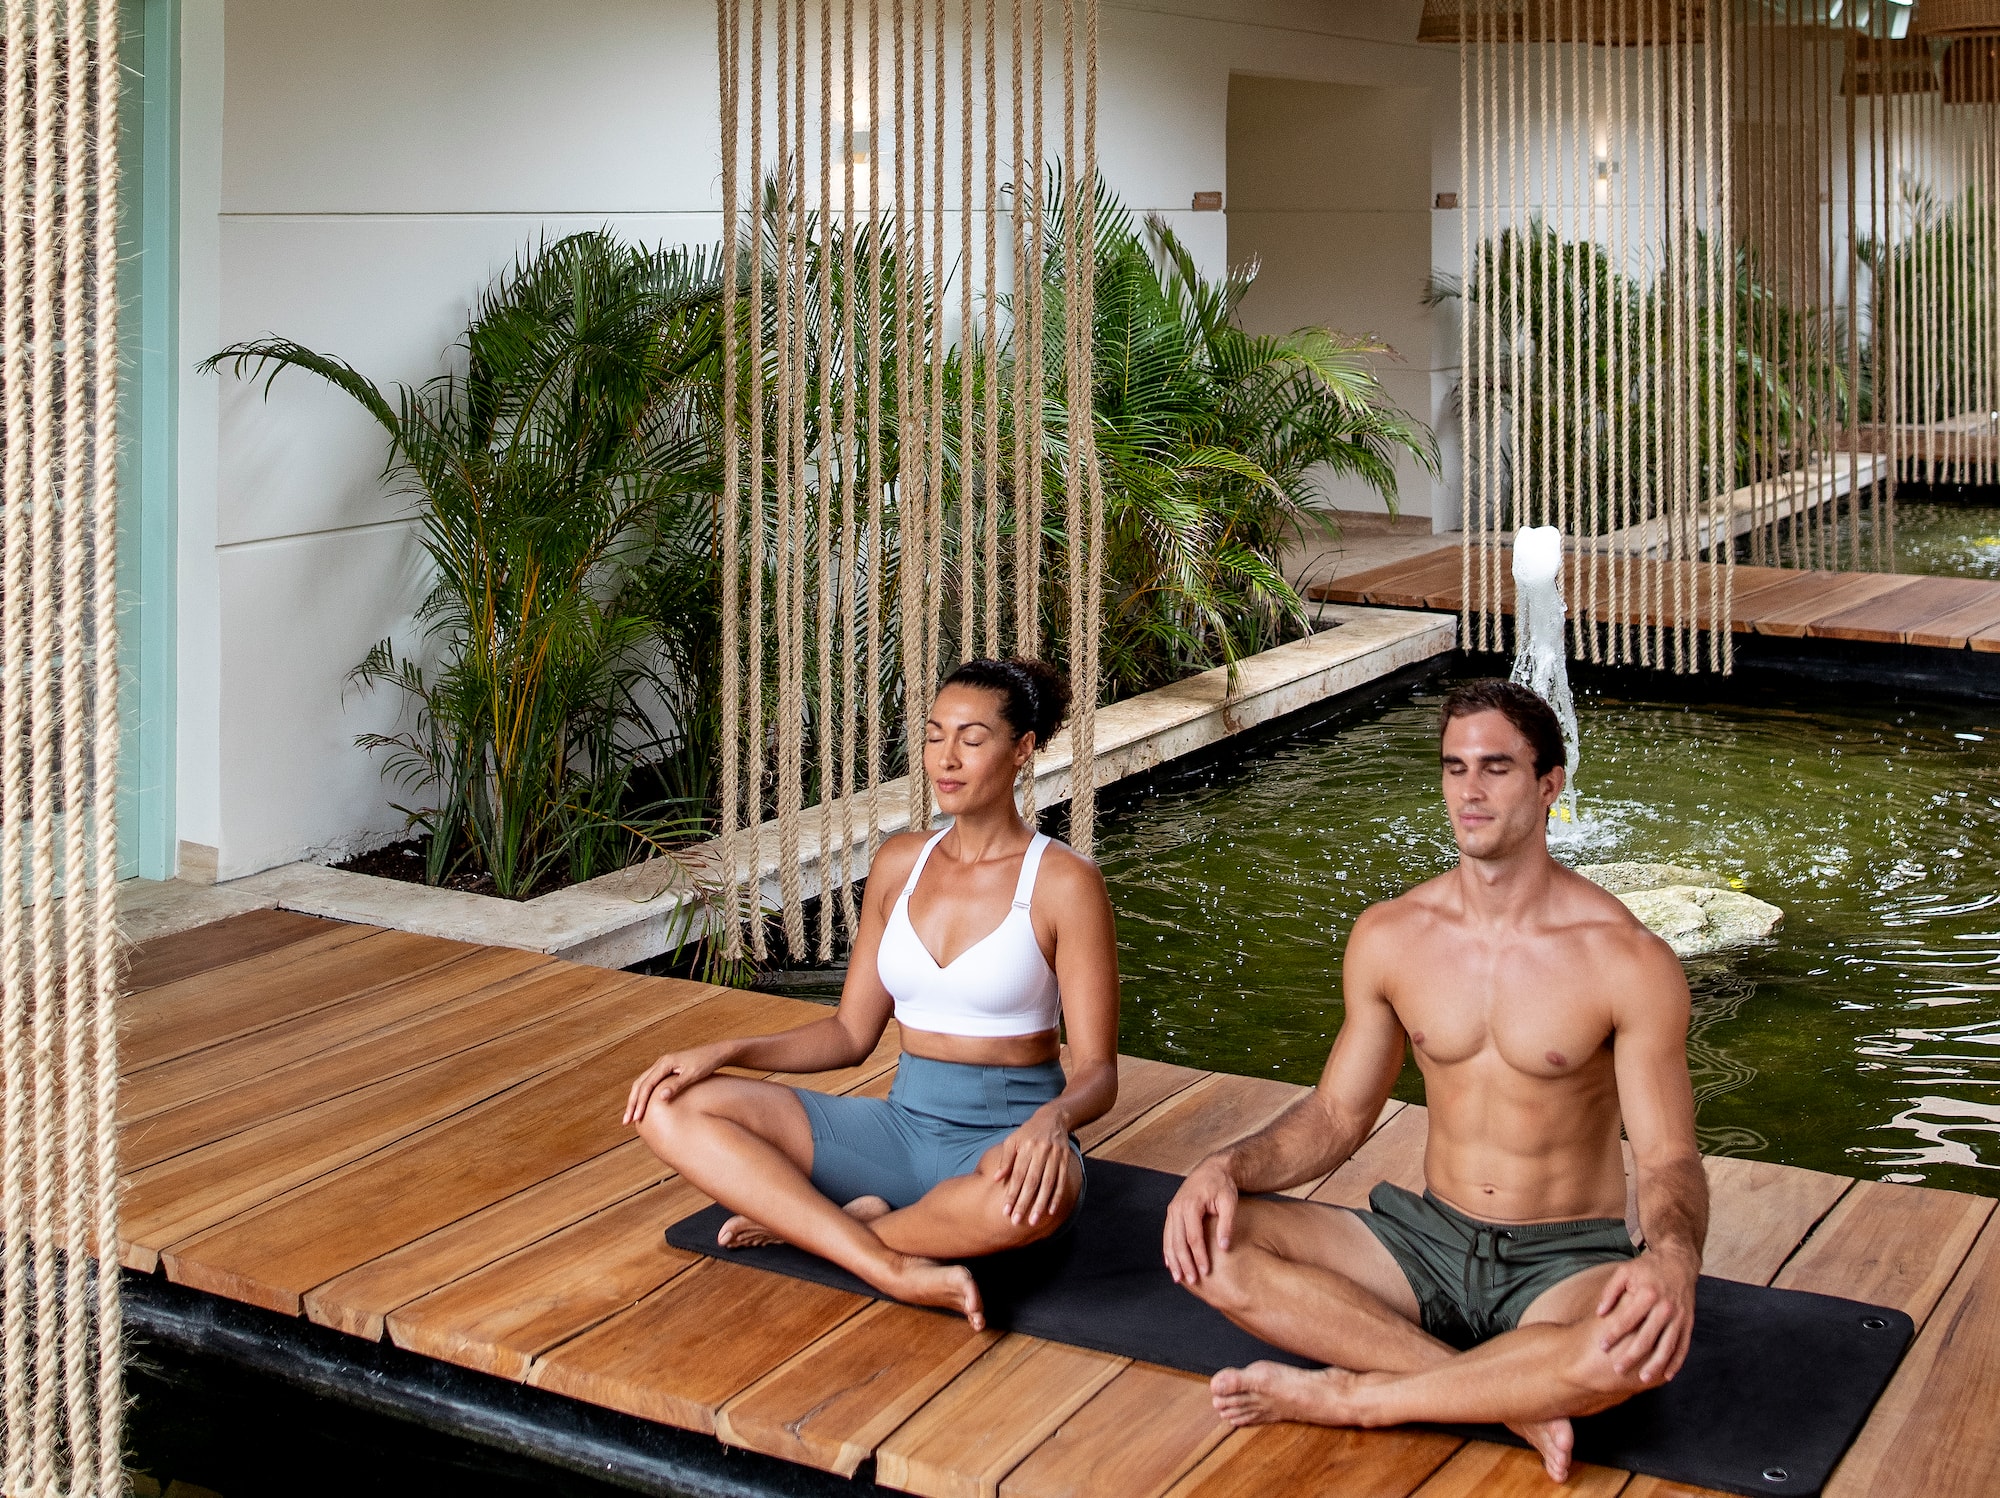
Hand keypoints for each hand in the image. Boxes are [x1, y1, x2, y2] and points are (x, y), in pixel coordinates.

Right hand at [623, 1042, 730, 1124]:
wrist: (717, 1053)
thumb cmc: (707, 1063)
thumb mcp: (693, 1075)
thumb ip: (677, 1086)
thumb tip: (660, 1098)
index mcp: (665, 1063)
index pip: (646, 1085)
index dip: (640, 1102)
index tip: (636, 1118)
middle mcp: (661, 1062)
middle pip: (639, 1084)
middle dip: (632, 1103)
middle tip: (626, 1121)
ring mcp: (663, 1065)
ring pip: (642, 1083)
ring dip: (635, 1099)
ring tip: (631, 1116)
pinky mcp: (668, 1069)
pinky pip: (650, 1082)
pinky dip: (643, 1094)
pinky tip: (644, 1105)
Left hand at [990, 1106, 1074, 1227]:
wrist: (1053, 1119)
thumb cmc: (1028, 1132)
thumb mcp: (1012, 1140)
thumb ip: (1005, 1160)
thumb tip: (996, 1178)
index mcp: (1026, 1148)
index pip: (1017, 1175)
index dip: (1012, 1193)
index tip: (1005, 1211)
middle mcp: (1041, 1152)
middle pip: (1032, 1182)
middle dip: (1024, 1203)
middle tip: (1017, 1221)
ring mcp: (1055, 1157)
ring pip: (1047, 1184)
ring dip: (1040, 1204)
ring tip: (1033, 1220)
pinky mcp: (1065, 1161)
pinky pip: (1061, 1182)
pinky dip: (1057, 1197)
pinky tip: (1051, 1211)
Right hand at [1163, 1156, 1238, 1285]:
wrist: (1213, 1169)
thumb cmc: (1223, 1185)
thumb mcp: (1229, 1202)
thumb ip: (1226, 1225)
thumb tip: (1224, 1247)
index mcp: (1191, 1205)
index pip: (1193, 1237)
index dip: (1199, 1256)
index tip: (1205, 1271)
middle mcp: (1177, 1208)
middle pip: (1178, 1241)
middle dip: (1184, 1263)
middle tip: (1192, 1280)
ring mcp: (1173, 1210)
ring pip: (1169, 1239)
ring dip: (1173, 1260)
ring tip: (1178, 1278)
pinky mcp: (1172, 1212)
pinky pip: (1167, 1234)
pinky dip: (1168, 1250)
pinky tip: (1170, 1263)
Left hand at [1594, 1247, 1697, 1385]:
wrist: (1679, 1262)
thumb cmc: (1647, 1267)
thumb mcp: (1624, 1272)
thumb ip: (1610, 1292)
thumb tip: (1599, 1313)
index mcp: (1648, 1294)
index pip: (1628, 1320)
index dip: (1614, 1334)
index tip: (1602, 1346)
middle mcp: (1666, 1308)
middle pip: (1647, 1337)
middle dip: (1632, 1355)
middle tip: (1618, 1369)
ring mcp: (1679, 1317)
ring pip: (1667, 1346)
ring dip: (1656, 1364)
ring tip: (1643, 1378)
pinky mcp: (1689, 1323)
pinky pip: (1683, 1346)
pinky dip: (1676, 1362)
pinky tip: (1667, 1375)